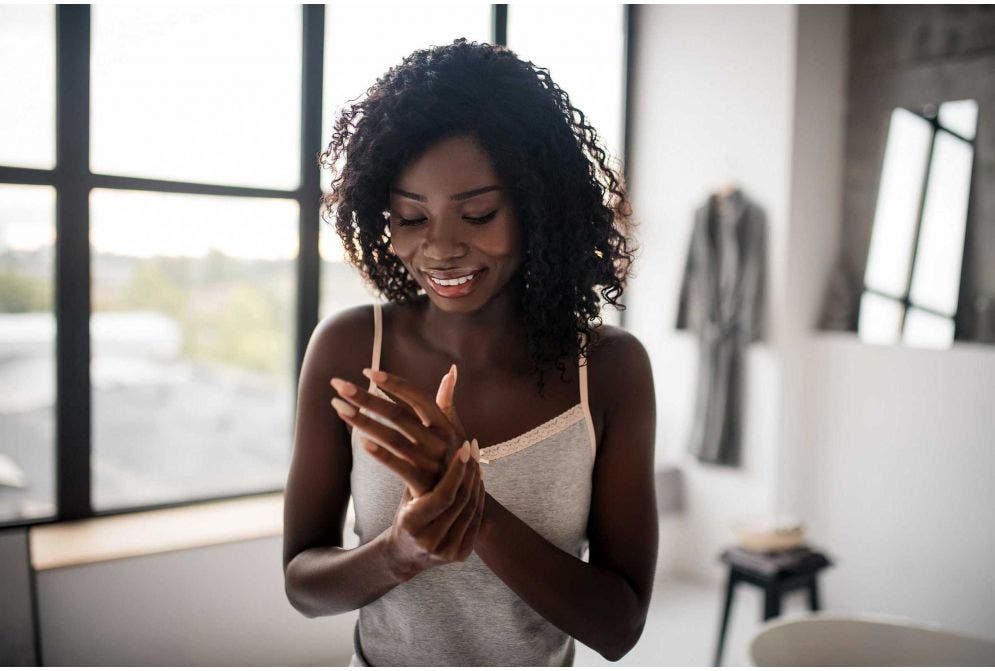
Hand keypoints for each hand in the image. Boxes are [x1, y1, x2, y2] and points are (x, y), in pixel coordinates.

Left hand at [329, 366, 473, 495]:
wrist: (458, 505)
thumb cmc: (449, 462)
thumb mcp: (454, 432)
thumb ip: (448, 402)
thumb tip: (451, 371)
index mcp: (446, 426)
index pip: (419, 398)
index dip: (395, 384)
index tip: (368, 372)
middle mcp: (441, 442)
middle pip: (400, 416)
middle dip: (367, 398)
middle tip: (339, 385)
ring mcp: (433, 464)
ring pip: (394, 439)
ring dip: (365, 422)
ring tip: (339, 407)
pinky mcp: (424, 486)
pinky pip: (400, 468)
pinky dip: (382, 455)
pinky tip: (362, 443)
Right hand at [382, 441, 484, 578]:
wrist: (404, 555)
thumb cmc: (404, 516)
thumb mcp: (407, 496)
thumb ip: (421, 474)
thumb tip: (435, 436)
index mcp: (412, 524)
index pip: (443, 496)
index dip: (457, 471)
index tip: (464, 448)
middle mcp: (430, 541)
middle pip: (461, 501)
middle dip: (469, 471)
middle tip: (473, 449)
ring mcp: (447, 552)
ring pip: (471, 509)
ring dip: (477, 482)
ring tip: (476, 461)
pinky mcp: (460, 556)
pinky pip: (476, 521)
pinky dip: (479, 499)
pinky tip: (478, 481)